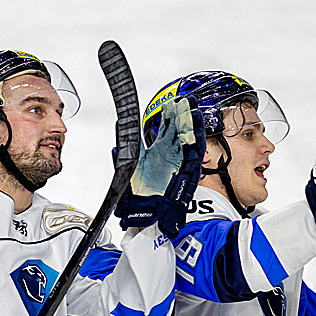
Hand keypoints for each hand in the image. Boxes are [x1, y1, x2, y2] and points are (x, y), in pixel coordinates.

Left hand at [115, 97, 205, 237]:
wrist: (145, 216)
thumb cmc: (137, 198)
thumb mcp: (128, 169)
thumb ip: (125, 151)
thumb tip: (118, 133)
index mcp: (156, 153)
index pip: (165, 128)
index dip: (168, 115)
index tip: (171, 102)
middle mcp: (170, 155)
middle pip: (179, 130)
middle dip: (182, 114)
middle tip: (186, 99)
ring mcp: (179, 162)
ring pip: (188, 138)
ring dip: (192, 123)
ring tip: (193, 107)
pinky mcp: (187, 172)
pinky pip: (195, 154)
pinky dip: (197, 139)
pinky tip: (197, 127)